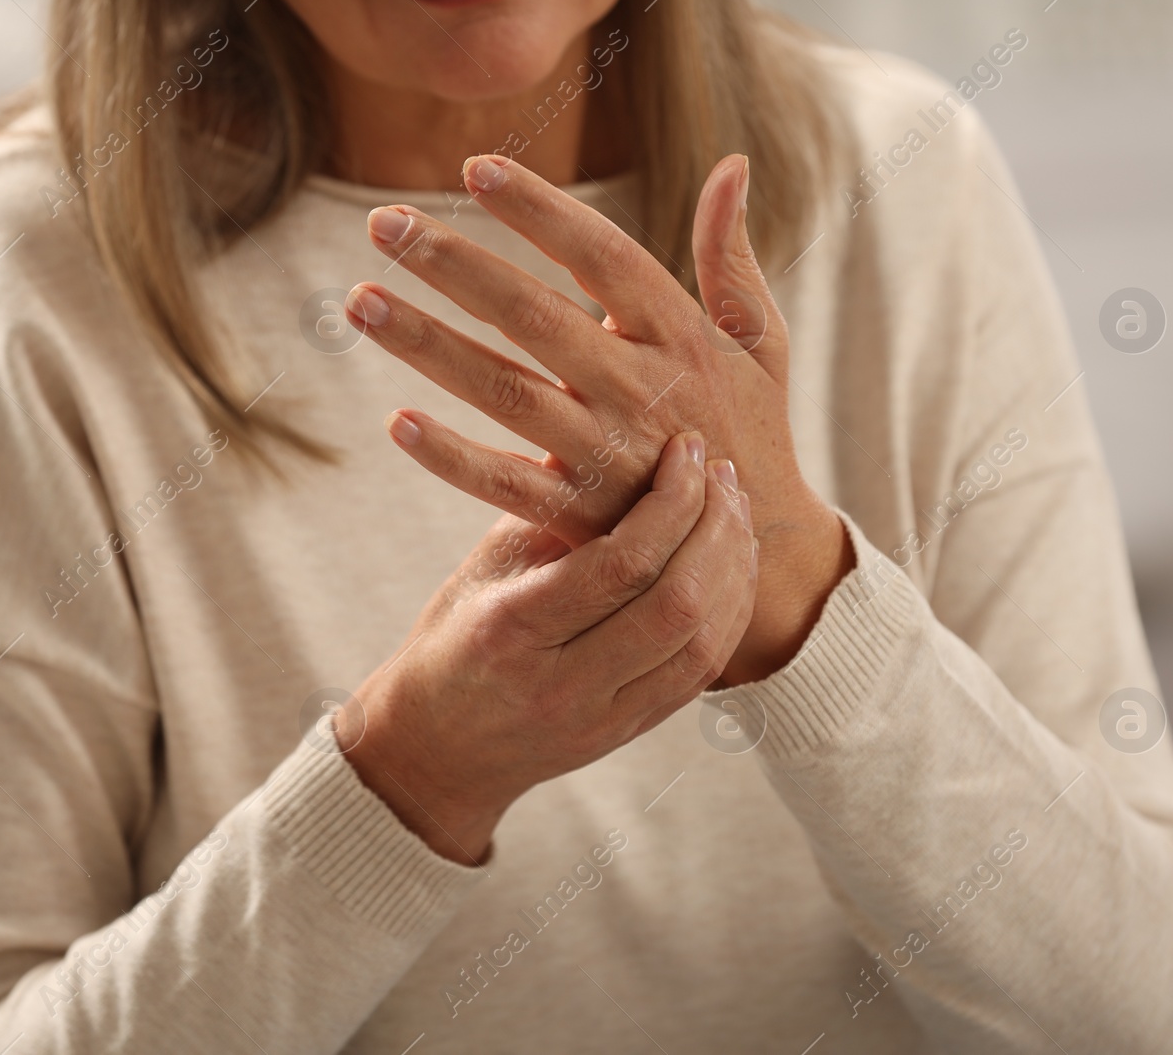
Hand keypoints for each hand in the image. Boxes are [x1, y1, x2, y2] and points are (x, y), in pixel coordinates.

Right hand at [337, 433, 754, 864]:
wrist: (437, 751)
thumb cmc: (452, 639)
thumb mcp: (482, 566)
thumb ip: (545, 503)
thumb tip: (601, 422)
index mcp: (514, 629)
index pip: (622, 563)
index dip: (671, 500)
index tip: (686, 448)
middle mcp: (562, 682)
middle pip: (675, 603)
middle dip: (715, 527)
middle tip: (722, 472)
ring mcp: (600, 717)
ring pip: (702, 644)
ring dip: (733, 569)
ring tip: (735, 510)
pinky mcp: (629, 733)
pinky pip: (702, 674)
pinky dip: (730, 614)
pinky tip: (733, 567)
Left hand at [344, 153, 850, 683]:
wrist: (760, 552)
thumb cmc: (750, 430)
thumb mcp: (761, 343)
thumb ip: (732, 257)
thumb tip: (730, 164)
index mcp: (681, 337)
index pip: (604, 255)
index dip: (540, 210)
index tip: (476, 168)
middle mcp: (641, 389)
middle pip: (535, 314)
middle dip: (454, 264)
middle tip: (382, 223)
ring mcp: (606, 455)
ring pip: (505, 390)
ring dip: (427, 344)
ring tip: (360, 300)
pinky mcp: (579, 516)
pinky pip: (504, 482)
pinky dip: (450, 455)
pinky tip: (395, 422)